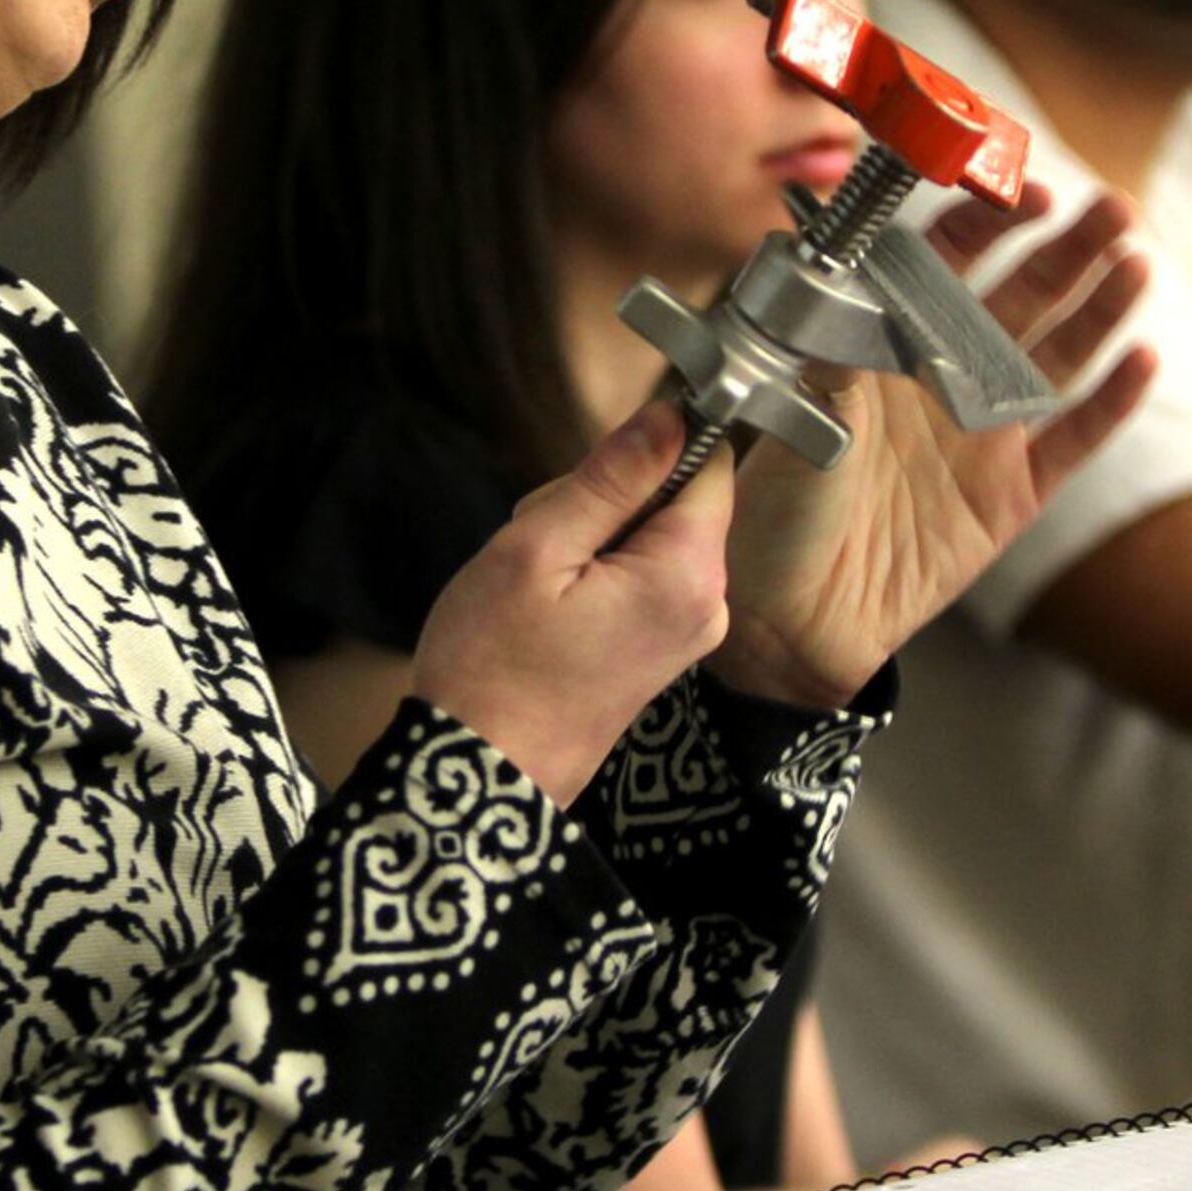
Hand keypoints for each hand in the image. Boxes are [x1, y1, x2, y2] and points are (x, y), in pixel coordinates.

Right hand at [407, 397, 738, 804]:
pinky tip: (551, 608)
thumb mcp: (538, 547)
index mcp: (688, 574)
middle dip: (608, 500)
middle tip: (547, 544)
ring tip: (542, 586)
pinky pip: (639, 576)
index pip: (709, 462)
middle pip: (676, 499)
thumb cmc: (493, 665)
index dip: (653, 446)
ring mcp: (686, 634)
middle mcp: (707, 606)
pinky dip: (593, 574)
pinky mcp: (660, 652)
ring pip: (651, 536)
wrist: (481, 774)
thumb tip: (671, 415)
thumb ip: (611, 477)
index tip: (593, 472)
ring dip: (592, 538)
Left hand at [709, 184, 1156, 710]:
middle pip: (1021, 293)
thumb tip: (840, 287)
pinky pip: (1073, 440)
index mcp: (886, 343)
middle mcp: (942, 376)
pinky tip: (1142, 357)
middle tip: (1111, 207)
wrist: (793, 618)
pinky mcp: (1012, 494)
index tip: (1028, 191)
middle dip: (1068, 245)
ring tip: (1135, 258)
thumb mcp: (793, 420)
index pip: (949, 260)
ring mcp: (984, 433)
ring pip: (1058, 352)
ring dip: (1101, 304)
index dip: (991, 220)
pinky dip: (1110, 401)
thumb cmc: (772, 508)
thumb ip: (829, 357)